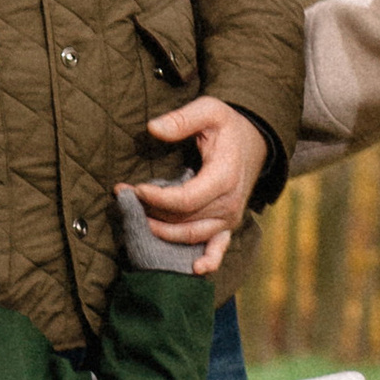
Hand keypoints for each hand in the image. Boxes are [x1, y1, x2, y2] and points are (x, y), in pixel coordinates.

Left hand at [131, 95, 261, 255]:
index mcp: (224, 177)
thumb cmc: (228, 126)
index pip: (185, 200)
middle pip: (184, 220)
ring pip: (191, 236)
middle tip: (124, 199)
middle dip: (150, 213)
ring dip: (163, 233)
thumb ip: (181, 119)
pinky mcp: (227, 226)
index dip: (157, 199)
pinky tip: (195, 268)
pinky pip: (218, 249)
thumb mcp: (208, 111)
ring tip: (138, 222)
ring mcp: (229, 219)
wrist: (255, 141)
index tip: (135, 189)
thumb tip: (152, 129)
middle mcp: (229, 204)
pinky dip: (208, 261)